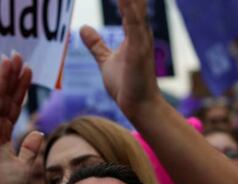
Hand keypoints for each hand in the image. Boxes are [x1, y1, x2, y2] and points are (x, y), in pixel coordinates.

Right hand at [0, 53, 42, 183]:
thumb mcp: (23, 170)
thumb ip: (29, 150)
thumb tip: (38, 132)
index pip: (11, 107)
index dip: (19, 89)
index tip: (28, 70)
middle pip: (1, 98)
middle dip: (10, 77)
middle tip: (18, 55)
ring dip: (2, 79)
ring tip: (12, 58)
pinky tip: (2, 72)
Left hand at [80, 0, 161, 119]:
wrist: (138, 106)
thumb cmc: (127, 85)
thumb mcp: (106, 60)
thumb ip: (97, 44)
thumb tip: (83, 28)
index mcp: (133, 31)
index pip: (127, 2)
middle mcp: (140, 31)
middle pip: (134, 0)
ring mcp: (141, 38)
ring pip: (135, 5)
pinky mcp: (139, 48)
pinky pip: (134, 21)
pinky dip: (129, 6)